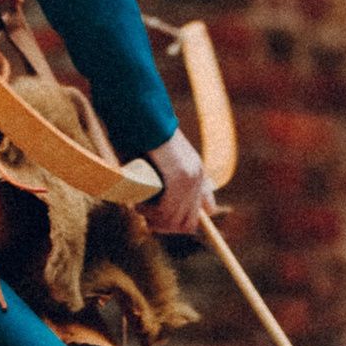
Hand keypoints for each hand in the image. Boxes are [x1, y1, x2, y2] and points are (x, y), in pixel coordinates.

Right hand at [142, 125, 207, 239]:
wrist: (145, 118)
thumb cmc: (142, 138)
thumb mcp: (156, 161)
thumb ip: (163, 181)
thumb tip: (159, 203)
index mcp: (195, 172)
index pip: (207, 207)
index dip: (187, 219)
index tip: (165, 219)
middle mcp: (196, 178)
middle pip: (188, 224)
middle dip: (165, 226)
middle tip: (147, 218)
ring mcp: (189, 181)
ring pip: (174, 222)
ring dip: (154, 220)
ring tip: (139, 208)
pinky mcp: (178, 181)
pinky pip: (164, 211)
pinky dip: (147, 211)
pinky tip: (138, 204)